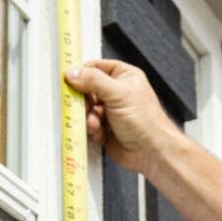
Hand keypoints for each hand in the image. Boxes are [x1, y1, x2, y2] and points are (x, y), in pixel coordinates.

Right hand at [63, 60, 184, 176]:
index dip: (82, 73)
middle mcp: (117, 93)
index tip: (70, 80)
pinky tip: (100, 132)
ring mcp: (111, 111)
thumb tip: (73, 72)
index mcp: (124, 76)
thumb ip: (93, 80)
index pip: (96, 68)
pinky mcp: (106, 128)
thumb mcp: (118, 93)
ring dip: (88, 117)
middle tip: (83, 105)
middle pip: (87, 89)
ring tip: (96, 122)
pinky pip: (90, 125)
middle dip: (84, 100)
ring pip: (87, 109)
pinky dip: (92, 129)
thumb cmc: (146, 122)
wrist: (151, 152)